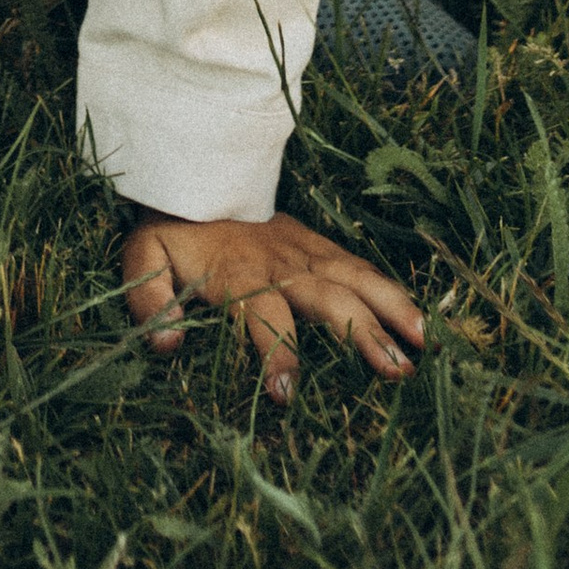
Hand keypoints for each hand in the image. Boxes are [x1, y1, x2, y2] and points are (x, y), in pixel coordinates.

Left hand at [120, 208, 423, 404]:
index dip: (274, 352)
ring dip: (391, 309)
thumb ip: (150, 300)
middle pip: (326, 297)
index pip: (260, 314)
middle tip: (394, 372)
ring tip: (423, 345)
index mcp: (237, 273)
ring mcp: (306, 250)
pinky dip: (392, 291)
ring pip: (355, 278)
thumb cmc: (172, 232)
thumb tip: (164, 344)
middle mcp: (280, 262)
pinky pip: (360, 266)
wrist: (192, 175)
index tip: (286, 393)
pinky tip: (421, 322)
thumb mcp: (144, 260)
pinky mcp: (320, 244)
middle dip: (360, 332)